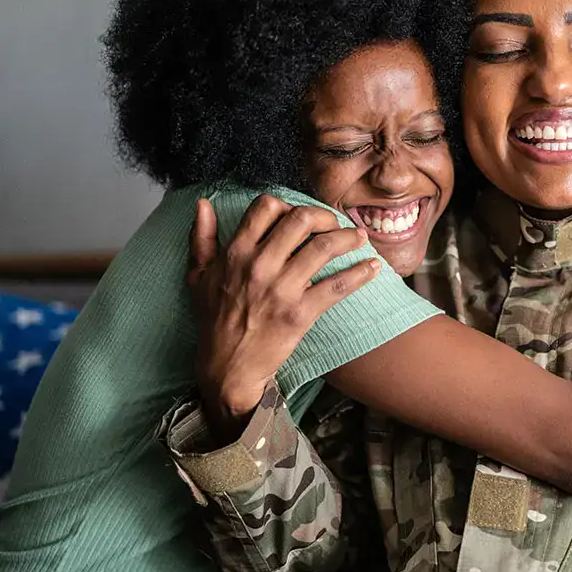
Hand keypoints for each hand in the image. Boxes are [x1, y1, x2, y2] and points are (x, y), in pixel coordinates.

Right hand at [188, 195, 379, 441]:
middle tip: (335, 223)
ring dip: (348, 238)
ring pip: (324, 247)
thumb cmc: (214, 320)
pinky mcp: (300, 313)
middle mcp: (259, 265)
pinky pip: (337, 286)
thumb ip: (201, 238)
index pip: (266, 207)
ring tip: (359, 238)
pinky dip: (360, 274)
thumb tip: (202, 204)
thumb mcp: (198, 276)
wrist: (227, 367)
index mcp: (236, 253)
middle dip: (325, 216)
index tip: (300, 216)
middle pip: (302, 219)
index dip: (288, 204)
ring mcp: (282, 289)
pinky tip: (373, 267)